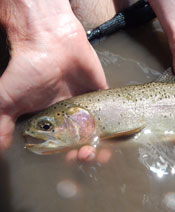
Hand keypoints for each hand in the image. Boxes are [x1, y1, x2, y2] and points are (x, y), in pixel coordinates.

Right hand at [0, 0, 107, 150]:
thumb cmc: (28, 69)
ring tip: (101, 152)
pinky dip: (115, 124)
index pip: (61, 144)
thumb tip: (0, 148)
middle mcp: (70, 115)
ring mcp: (86, 105)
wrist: (49, 41)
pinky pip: (111, 112)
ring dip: (101, 144)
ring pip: (98, 130)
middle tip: (86, 155)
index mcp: (51, 120)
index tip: (70, 160)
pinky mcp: (99, 93)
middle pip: (82, 140)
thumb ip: (2, 123)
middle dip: (86, 153)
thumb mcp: (8, 99)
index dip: (67, 155)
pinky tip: (115, 136)